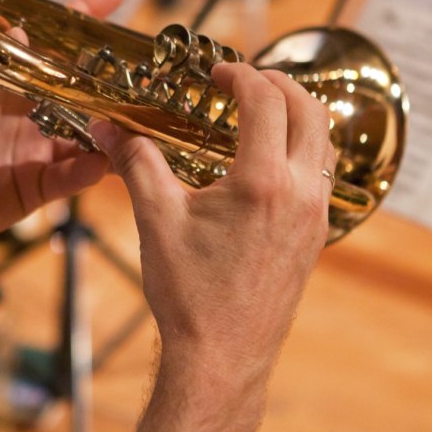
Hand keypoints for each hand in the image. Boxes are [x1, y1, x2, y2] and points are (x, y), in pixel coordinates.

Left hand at [0, 0, 125, 251]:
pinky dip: (88, 170)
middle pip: (81, 89)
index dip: (81, 17)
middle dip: (114, 79)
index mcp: (6, 83)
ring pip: (87, 135)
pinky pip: (71, 177)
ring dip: (112, 129)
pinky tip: (104, 163)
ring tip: (140, 122)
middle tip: (149, 73)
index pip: (49, 44)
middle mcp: (30, 112)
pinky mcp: (39, 187)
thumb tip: (19, 33)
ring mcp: (38, 149)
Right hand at [90, 62, 334, 380]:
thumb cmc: (190, 294)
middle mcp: (299, 193)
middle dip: (281, 83)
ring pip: (324, 143)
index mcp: (262, 182)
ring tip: (263, 110)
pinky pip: (322, 175)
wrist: (221, 358)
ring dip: (299, 114)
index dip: (242, 75)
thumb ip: (136, 163)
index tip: (218, 72)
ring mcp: (314, 217)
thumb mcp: (157, 219)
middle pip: (310, 111)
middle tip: (248, 79)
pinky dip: (304, 148)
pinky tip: (271, 160)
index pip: (266, 101)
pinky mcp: (315, 237)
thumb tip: (107, 129)